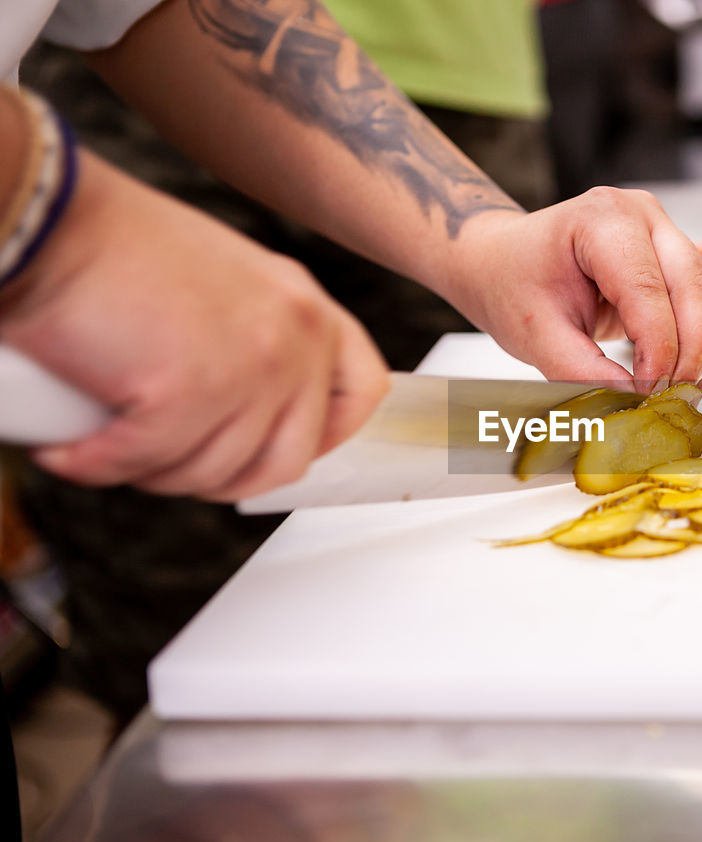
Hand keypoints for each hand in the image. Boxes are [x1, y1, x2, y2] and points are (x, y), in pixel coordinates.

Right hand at [0, 151, 388, 500]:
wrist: (48, 216)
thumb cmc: (113, 247)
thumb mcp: (222, 287)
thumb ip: (254, 340)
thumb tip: (250, 412)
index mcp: (305, 306)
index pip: (363, 391)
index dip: (324, 436)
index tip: (272, 448)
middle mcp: (294, 336)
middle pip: (288, 458)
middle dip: (218, 475)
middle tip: (161, 457)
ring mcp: (251, 367)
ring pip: (216, 473)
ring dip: (153, 474)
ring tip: (107, 442)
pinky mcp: (190, 394)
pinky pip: (148, 465)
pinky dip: (98, 466)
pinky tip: (69, 447)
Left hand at [441, 187, 701, 392]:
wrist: (504, 263)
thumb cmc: (514, 283)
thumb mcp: (537, 334)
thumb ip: (582, 370)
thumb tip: (631, 401)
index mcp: (602, 218)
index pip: (647, 288)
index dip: (657, 347)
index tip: (649, 392)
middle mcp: (641, 215)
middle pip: (692, 286)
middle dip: (690, 351)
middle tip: (675, 399)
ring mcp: (661, 232)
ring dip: (698, 350)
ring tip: (679, 395)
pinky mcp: (669, 257)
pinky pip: (697, 302)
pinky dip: (693, 343)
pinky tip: (679, 376)